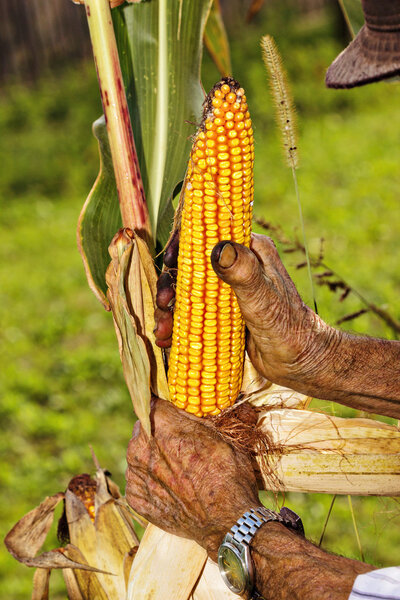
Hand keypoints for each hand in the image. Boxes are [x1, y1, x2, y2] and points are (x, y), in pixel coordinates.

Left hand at [125, 397, 259, 559]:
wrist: (227, 522)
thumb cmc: (229, 475)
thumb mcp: (222, 435)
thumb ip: (205, 415)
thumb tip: (218, 396)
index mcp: (162, 425)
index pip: (154, 403)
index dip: (167, 408)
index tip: (176, 414)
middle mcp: (142, 447)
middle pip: (143, 428)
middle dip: (159, 431)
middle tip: (180, 443)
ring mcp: (136, 475)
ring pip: (138, 454)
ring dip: (152, 456)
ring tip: (177, 468)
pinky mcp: (136, 498)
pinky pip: (138, 480)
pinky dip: (150, 480)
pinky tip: (170, 487)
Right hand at [155, 232, 332, 391]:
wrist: (300, 364)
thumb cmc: (288, 328)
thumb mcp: (264, 300)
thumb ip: (243, 273)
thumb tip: (218, 249)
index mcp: (250, 251)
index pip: (211, 234)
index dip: (183, 243)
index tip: (168, 261)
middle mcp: (237, 267)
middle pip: (191, 266)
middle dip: (171, 284)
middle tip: (164, 304)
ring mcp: (228, 292)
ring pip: (187, 292)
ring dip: (170, 308)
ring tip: (163, 331)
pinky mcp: (222, 315)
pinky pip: (192, 313)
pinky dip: (177, 324)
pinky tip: (167, 339)